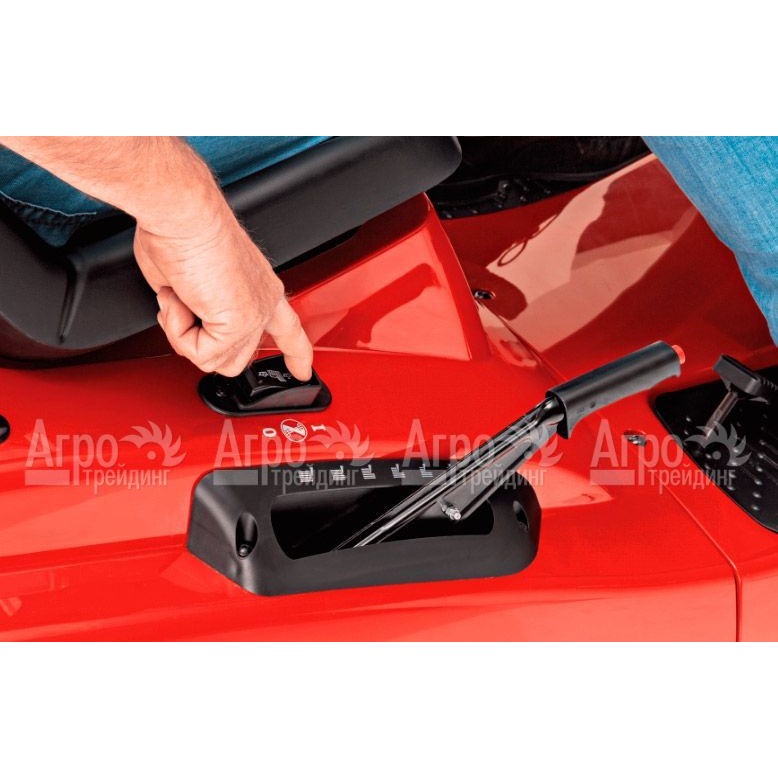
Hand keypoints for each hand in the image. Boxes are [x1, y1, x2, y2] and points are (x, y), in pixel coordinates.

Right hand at [133, 199, 312, 379]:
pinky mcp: (238, 324)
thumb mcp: (192, 281)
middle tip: (179, 304)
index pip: (288, 329)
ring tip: (180, 296)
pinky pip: (200, 354)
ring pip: (215, 362)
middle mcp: (263, 302)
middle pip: (234, 358)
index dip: (296, 353)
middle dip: (195, 341)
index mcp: (260, 288)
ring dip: (183, 335)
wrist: (182, 214)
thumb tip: (186, 318)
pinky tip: (181, 298)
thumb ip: (200, 308)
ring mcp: (254, 315)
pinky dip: (178, 330)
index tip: (303, 372)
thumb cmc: (182, 232)